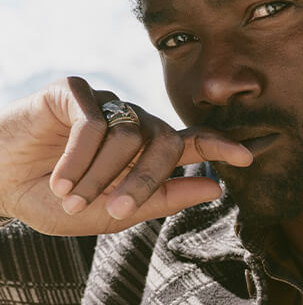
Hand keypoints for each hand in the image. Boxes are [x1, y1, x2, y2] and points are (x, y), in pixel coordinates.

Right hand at [0, 76, 252, 235]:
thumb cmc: (53, 202)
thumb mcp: (109, 213)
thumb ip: (160, 200)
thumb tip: (214, 185)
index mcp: (145, 153)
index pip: (191, 141)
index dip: (220, 146)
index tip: (248, 157)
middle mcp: (131, 123)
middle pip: (165, 141)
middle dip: (145, 180)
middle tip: (115, 210)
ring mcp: (104, 104)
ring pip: (128, 135)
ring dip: (101, 175)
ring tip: (72, 198)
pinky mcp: (73, 92)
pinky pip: (93, 121)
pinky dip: (79, 158)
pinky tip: (61, 181)